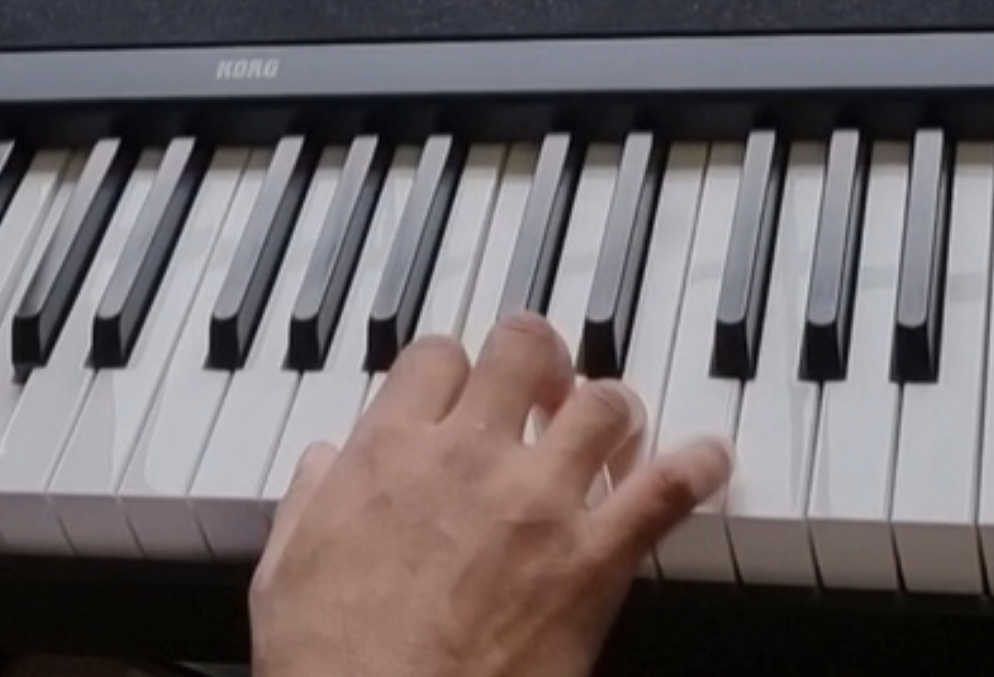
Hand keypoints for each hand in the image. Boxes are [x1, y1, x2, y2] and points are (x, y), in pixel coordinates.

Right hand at [250, 312, 733, 676]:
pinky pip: (664, 491)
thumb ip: (306, 503)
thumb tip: (322, 462)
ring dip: (610, 409)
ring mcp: (539, 504)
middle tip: (546, 382)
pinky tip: (709, 458)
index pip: (437, 356)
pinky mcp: (592, 560)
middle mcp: (470, 458)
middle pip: (524, 349)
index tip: (462, 387)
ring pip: (603, 402)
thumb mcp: (284, 573)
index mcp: (390, 453)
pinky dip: (697, 468)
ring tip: (611, 427)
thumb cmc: (331, 665)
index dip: (455, 366)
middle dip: (540, 357)